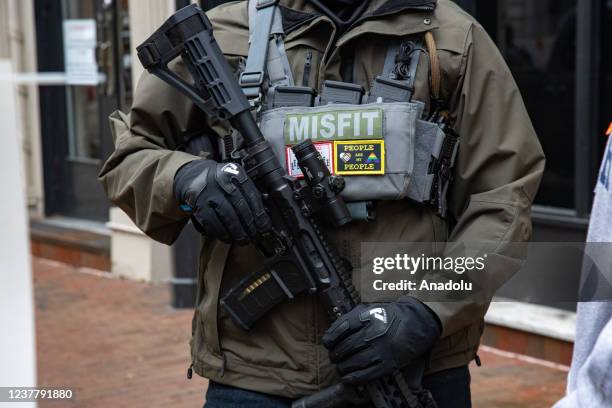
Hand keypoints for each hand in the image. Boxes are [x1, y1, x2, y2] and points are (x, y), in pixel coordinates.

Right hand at [173, 159, 270, 243]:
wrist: (194, 176)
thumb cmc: (221, 182)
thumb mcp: (236, 179)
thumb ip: (249, 193)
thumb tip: (264, 214)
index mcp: (237, 173)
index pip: (253, 196)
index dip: (260, 215)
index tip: (265, 228)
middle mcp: (223, 181)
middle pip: (241, 208)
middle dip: (250, 226)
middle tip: (254, 237)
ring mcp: (210, 193)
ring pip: (228, 217)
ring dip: (237, 232)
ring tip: (243, 240)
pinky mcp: (199, 204)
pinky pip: (213, 223)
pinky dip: (222, 233)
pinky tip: (228, 238)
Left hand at [321, 298, 441, 384]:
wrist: (417, 320)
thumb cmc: (389, 314)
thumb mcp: (367, 309)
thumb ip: (349, 320)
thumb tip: (331, 334)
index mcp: (365, 318)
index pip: (339, 330)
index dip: (330, 339)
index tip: (327, 343)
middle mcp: (371, 334)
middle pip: (344, 348)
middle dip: (336, 354)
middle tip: (334, 356)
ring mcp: (380, 349)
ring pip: (353, 362)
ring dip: (343, 367)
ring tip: (341, 366)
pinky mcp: (388, 363)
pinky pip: (367, 374)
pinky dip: (354, 378)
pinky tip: (348, 378)